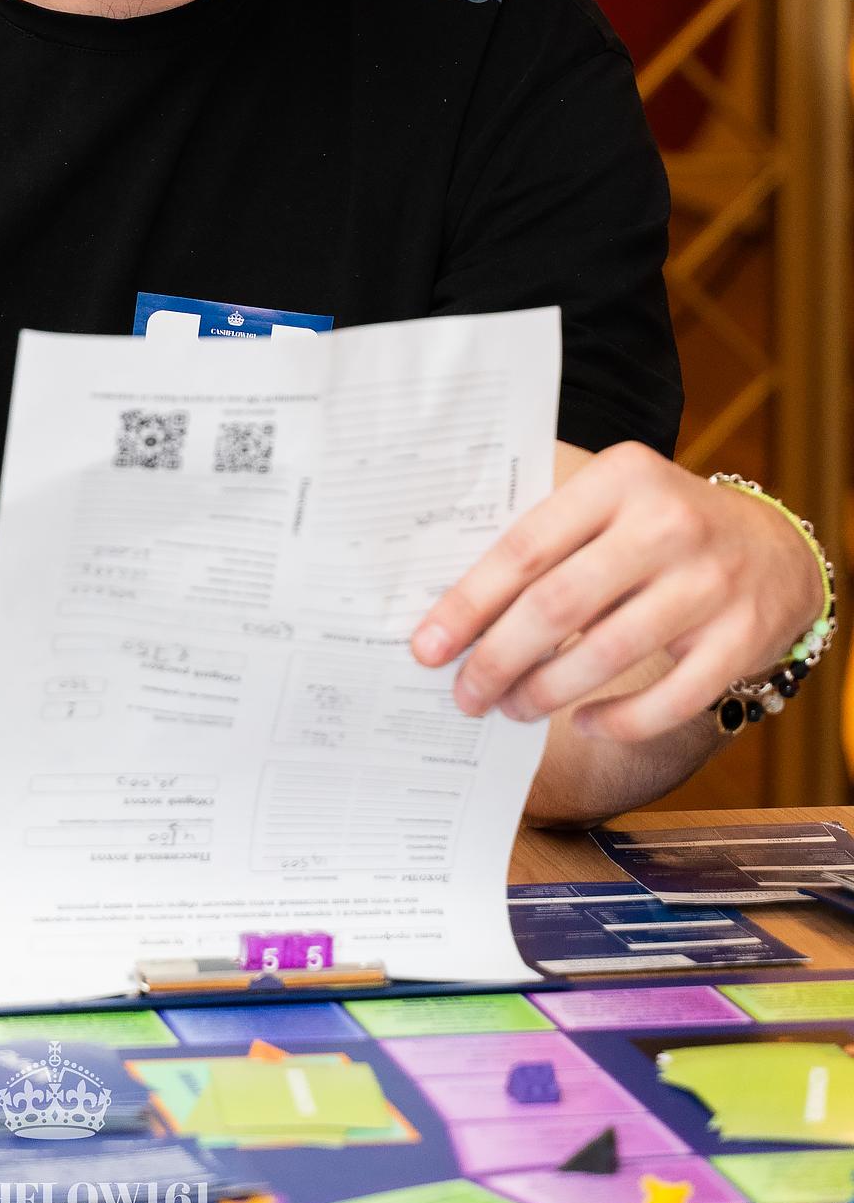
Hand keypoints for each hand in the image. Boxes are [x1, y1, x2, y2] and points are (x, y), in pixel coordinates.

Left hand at [409, 445, 825, 743]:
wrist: (774, 547)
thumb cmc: (660, 527)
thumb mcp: (611, 503)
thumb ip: (549, 538)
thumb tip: (457, 611)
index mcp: (620, 477)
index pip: (526, 547)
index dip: (470, 603)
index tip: (429, 646)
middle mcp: (667, 523)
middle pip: (559, 605)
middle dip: (499, 658)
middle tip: (465, 694)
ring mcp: (709, 582)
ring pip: (607, 654)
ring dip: (546, 692)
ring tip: (512, 708)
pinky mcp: (742, 638)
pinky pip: (670, 699)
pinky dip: (619, 722)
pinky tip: (585, 724)